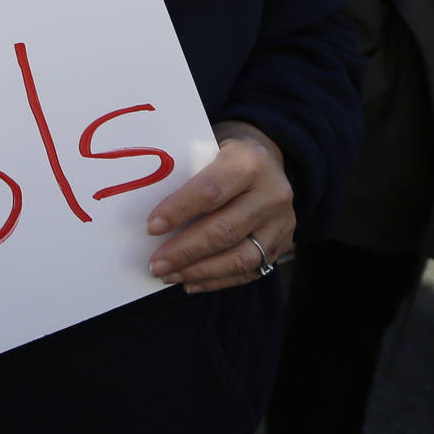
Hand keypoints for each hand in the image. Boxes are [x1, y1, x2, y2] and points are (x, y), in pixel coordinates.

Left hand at [145, 121, 294, 292]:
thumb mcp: (209, 151)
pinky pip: (249, 271)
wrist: (267, 163)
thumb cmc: (224, 158)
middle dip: (185, 251)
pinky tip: (190, 282)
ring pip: (240, 257)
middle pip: (225, 230)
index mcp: (249, 162)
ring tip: (169, 275)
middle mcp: (271, 193)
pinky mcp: (282, 245)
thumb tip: (153, 220)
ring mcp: (280, 223)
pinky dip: (217, 280)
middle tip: (156, 264)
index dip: (179, 211)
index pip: (210, 191)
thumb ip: (187, 177)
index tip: (151, 228)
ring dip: (199, 271)